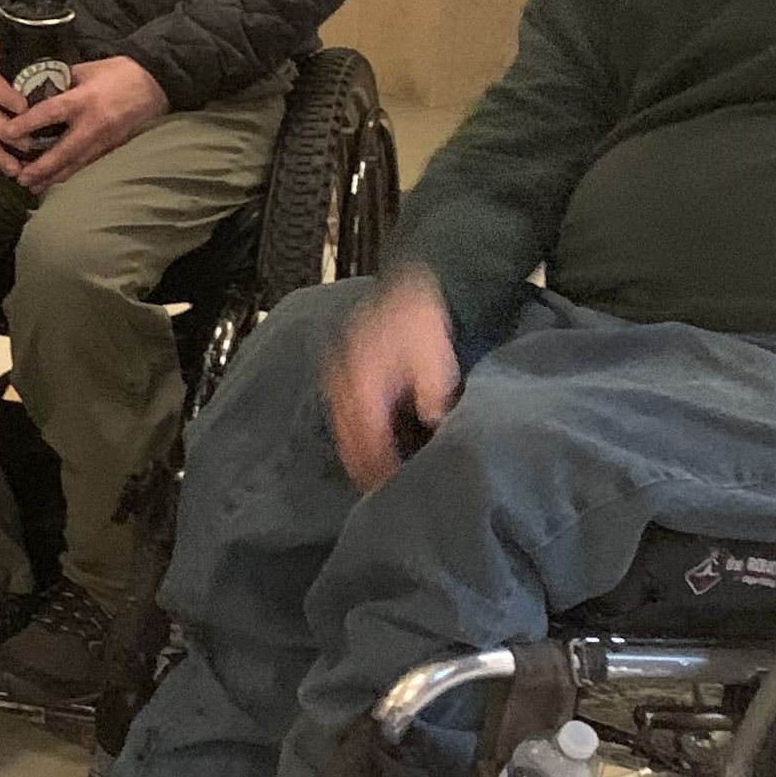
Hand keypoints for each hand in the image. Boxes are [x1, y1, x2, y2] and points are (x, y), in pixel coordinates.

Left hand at [6, 54, 169, 191]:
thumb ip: (61, 80)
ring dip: (52, 177)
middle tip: (19, 178)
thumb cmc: (120, 72)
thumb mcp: (88, 69)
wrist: (157, 85)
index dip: (28, 123)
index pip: (50, 113)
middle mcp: (93, 124)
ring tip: (32, 187)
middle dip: (40, 168)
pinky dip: (70, 174)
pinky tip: (56, 181)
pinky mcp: (112, 148)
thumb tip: (33, 87)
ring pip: (74, 165)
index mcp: (84, 99)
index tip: (8, 132)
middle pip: (62, 152)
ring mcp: (104, 140)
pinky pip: (87, 165)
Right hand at [324, 266, 460, 492]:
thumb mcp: (437, 358)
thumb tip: (434, 427)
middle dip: (365, 469)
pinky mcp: (343, 370)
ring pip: (342, 428)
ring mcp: (338, 374)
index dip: (379, 472)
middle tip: (383, 496)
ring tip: (377, 479)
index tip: (394, 493)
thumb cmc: (428, 320)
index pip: (365, 440)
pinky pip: (343, 413)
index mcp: (362, 380)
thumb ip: (433, 395)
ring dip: (358, 454)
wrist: (420, 279)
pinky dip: (356, 434)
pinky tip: (372, 446)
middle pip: (347, 439)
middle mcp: (341, 380)